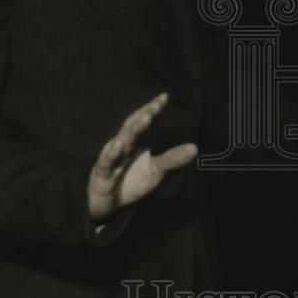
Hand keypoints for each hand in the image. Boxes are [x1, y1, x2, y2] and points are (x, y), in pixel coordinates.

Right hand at [87, 92, 197, 220]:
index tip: (165, 97)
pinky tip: (117, 145)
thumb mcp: (155, 170)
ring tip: (146, 118)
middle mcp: (124, 145)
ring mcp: (112, 157)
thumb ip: (172, 158)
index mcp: (135, 141)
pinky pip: (106, 161)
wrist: (108, 201)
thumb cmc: (132, 179)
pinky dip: (111, 153)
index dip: (153, 109)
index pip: (143, 121)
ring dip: (133, 130)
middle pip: (133, 126)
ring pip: (122, 140)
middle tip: (156, 106)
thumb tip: (194, 148)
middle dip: (144, 115)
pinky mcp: (103, 172)